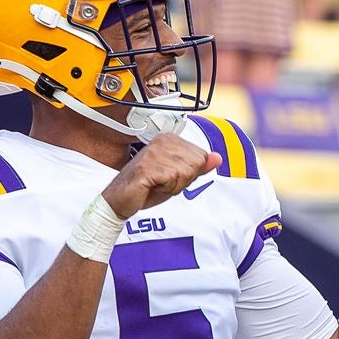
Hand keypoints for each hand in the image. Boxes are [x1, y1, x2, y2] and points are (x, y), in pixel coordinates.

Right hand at [102, 133, 221, 218]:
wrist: (121, 199)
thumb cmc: (148, 186)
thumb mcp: (179, 176)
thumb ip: (198, 166)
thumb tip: (217, 158)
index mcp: (170, 139)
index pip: (201, 157)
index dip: (190, 174)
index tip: (171, 176)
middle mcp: (162, 141)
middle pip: (196, 164)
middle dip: (183, 180)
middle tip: (163, 182)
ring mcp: (153, 152)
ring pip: (186, 172)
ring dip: (174, 185)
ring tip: (157, 183)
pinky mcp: (147, 167)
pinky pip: (173, 179)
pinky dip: (166, 189)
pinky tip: (152, 186)